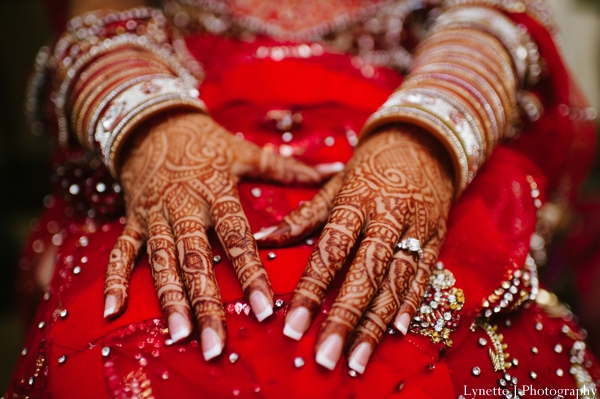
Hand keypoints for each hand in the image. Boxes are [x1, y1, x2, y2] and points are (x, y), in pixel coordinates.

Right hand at [103, 112, 320, 359]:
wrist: (153, 122)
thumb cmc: (206, 142)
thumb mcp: (245, 151)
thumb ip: (288, 168)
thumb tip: (335, 168)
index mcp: (216, 192)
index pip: (236, 237)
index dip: (251, 273)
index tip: (265, 309)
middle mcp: (185, 208)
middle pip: (196, 260)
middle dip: (206, 303)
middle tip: (216, 343)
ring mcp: (155, 216)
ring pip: (161, 262)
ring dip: (168, 300)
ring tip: (180, 335)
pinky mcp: (133, 220)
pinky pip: (121, 252)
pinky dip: (115, 280)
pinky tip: (114, 311)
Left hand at [257, 125, 453, 372]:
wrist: (423, 142)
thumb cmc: (369, 166)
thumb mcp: (335, 185)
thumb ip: (302, 216)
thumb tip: (262, 239)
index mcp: (356, 201)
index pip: (330, 250)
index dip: (312, 289)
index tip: (293, 325)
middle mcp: (386, 217)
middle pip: (365, 273)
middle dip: (345, 317)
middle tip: (326, 356)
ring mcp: (415, 229)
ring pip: (395, 281)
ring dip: (376, 323)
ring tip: (357, 358)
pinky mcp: (436, 239)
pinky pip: (423, 275)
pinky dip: (410, 304)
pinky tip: (397, 331)